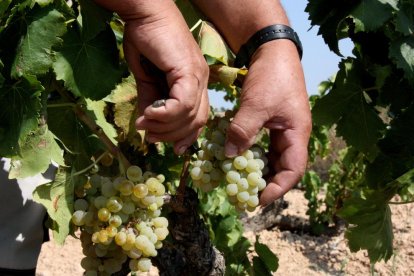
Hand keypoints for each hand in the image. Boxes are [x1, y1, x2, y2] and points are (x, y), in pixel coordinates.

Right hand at [117, 2, 209, 154]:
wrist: (145, 12)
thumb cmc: (145, 41)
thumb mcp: (147, 78)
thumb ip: (150, 101)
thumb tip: (146, 124)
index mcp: (195, 83)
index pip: (198, 117)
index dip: (185, 135)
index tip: (170, 147)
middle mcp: (202, 80)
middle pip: (197, 121)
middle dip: (173, 135)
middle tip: (151, 136)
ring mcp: (198, 75)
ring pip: (190, 115)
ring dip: (165, 126)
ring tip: (145, 125)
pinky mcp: (188, 70)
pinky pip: (182, 103)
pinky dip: (165, 114)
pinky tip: (149, 114)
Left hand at [224, 40, 311, 205]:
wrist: (272, 50)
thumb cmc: (271, 76)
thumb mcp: (256, 105)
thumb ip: (242, 131)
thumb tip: (228, 157)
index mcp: (297, 133)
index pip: (293, 170)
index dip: (277, 188)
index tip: (257, 200)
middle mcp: (293, 135)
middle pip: (283, 167)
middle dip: (266, 183)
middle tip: (244, 195)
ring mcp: (282, 129)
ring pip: (272, 158)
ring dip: (257, 169)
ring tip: (239, 181)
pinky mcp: (271, 122)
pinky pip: (263, 145)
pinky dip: (251, 153)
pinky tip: (237, 157)